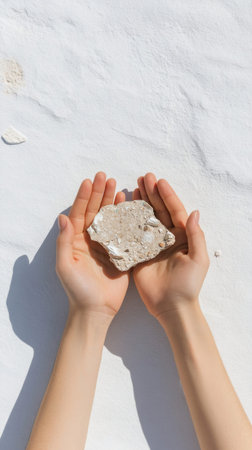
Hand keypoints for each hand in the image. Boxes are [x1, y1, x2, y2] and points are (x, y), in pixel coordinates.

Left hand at [56, 172, 129, 318]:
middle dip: (99, 193)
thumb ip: (64, 241)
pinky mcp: (121, 253)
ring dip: (112, 202)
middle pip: (95, 211)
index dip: (83, 197)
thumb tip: (63, 217)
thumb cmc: (77, 289)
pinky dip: (126, 218)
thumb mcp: (65, 265)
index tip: (89, 181)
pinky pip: (123, 231)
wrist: (96, 310)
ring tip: (117, 186)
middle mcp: (91, 239)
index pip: (79, 213)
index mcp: (76, 241)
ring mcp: (106, 245)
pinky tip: (129, 206)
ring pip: (109, 218)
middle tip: (105, 177)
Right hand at [132, 173, 209, 318]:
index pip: (175, 211)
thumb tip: (194, 212)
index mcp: (182, 237)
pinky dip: (128, 221)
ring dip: (141, 203)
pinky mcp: (138, 254)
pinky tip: (123, 209)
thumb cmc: (188, 285)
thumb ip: (196, 236)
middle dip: (152, 194)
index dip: (167, 195)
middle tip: (144, 178)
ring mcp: (151, 245)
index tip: (159, 181)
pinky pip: (132, 234)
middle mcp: (166, 238)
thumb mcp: (198, 259)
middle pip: (159, 211)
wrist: (171, 307)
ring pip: (145, 219)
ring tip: (134, 187)